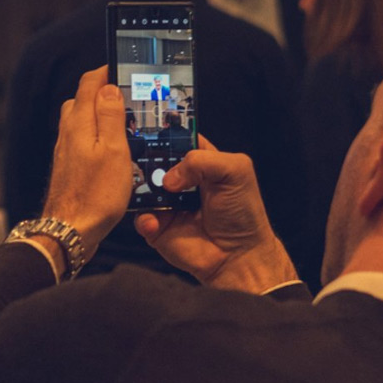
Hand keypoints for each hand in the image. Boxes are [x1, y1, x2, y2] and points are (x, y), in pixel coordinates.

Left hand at [41, 66, 131, 255]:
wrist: (70, 230)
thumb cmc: (95, 195)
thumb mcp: (114, 151)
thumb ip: (111, 116)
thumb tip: (109, 88)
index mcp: (80, 122)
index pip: (89, 83)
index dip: (105, 71)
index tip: (121, 69)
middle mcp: (68, 133)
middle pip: (82, 99)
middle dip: (102, 92)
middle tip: (126, 96)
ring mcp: (66, 150)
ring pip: (81, 120)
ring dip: (99, 115)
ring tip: (122, 123)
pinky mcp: (68, 166)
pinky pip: (81, 140)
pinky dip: (96, 136)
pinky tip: (110, 151)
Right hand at [135, 137, 297, 293]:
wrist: (238, 256)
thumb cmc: (242, 212)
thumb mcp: (235, 171)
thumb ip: (202, 160)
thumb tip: (169, 176)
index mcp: (200, 161)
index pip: (176, 138)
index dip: (163, 131)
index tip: (147, 126)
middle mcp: (179, 179)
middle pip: (152, 160)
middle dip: (143, 158)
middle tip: (140, 160)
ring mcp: (166, 202)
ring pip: (140, 186)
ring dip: (140, 187)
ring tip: (149, 192)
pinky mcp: (157, 225)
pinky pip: (140, 216)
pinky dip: (144, 217)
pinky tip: (155, 221)